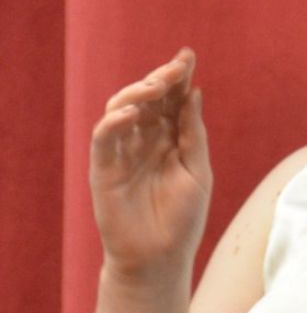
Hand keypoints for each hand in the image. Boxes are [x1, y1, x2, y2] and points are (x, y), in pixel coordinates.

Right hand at [89, 49, 212, 284]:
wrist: (160, 257)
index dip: (178, 77)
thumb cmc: (183, 218)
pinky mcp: (103, 170)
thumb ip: (192, 133)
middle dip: (161, 79)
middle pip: (147, 100)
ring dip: (137, 93)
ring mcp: (122, 154)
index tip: (188, 55)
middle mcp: (144, 142)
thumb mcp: (198, 170)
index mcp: (169, 140)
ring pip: (121, 111)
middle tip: (177, 66)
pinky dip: (114, 122)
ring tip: (157, 84)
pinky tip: (131, 112)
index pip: (171, 101)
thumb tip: (195, 92)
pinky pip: (104, 139)